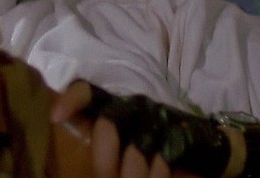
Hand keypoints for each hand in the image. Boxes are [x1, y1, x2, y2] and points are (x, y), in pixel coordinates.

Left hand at [53, 81, 227, 177]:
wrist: (205, 148)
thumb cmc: (153, 147)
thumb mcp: (121, 143)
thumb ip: (97, 140)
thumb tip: (64, 133)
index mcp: (115, 106)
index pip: (87, 91)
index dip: (71, 99)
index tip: (54, 117)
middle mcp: (135, 106)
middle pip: (108, 124)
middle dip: (104, 160)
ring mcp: (158, 118)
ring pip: (135, 148)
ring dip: (133, 174)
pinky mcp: (179, 135)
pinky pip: (161, 158)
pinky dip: (157, 174)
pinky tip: (159, 174)